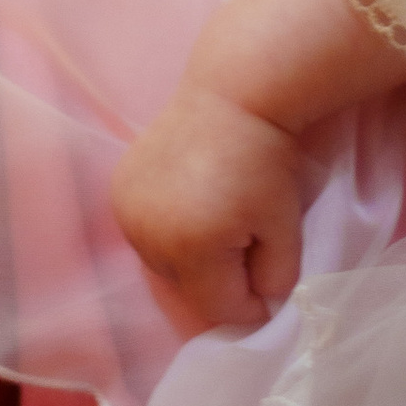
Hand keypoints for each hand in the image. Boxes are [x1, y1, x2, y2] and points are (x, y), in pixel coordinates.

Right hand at [112, 81, 308, 335]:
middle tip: (246, 237)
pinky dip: (169, 231)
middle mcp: (147, 236)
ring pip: (164, 265)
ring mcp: (127, 213)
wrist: (232, 95)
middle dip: (221, 279)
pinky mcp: (118, 192)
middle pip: (189, 289)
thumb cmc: (267, 162)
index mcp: (191, 248)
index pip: (220, 310)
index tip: (269, 275)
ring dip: (192, 258)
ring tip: (217, 217)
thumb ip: (277, 278)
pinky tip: (190, 202)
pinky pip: (146, 234)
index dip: (252, 304)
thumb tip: (260, 302)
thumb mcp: (286, 228)